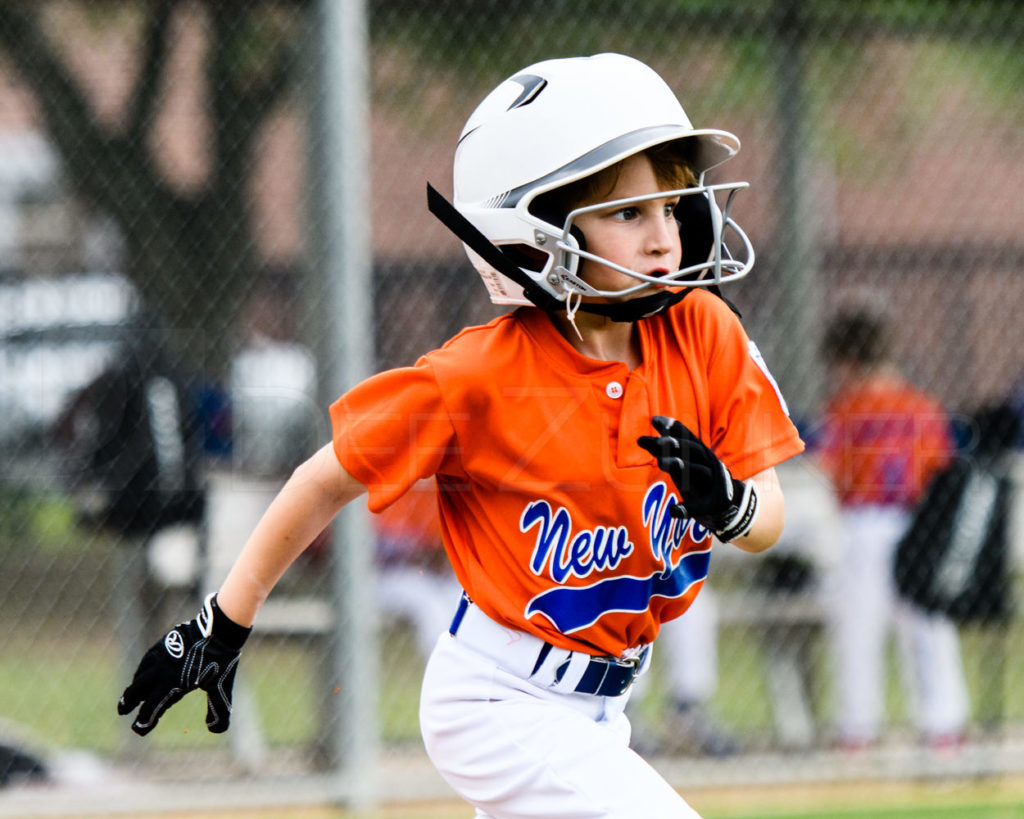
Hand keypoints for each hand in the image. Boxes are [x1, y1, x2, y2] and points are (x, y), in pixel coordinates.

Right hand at [117, 593, 251, 735]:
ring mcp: (161, 655)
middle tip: (122, 711)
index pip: (152, 708)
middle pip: (137, 690)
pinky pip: (148, 659)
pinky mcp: (163, 643)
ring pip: (140, 674)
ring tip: (132, 694)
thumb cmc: (221, 659)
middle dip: (129, 702)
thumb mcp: (221, 687)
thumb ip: (218, 709)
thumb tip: (216, 730)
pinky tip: (144, 671)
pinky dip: (143, 669)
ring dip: (135, 685)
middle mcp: (161, 670)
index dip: (144, 721)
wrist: (220, 628)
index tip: (138, 729)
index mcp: (172, 684)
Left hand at [637, 415, 758, 541]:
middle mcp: (707, 463)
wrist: (729, 505)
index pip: (686, 436)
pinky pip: (700, 505)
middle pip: (691, 450)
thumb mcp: (680, 464)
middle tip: (658, 441)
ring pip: (698, 471)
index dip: (672, 427)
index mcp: (698, 453)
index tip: (655, 420)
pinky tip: (673, 511)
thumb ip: (663, 453)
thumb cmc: (699, 480)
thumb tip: (640, 439)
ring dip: (680, 466)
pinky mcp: (712, 502)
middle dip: (675, 444)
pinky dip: (687, 508)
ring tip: (661, 462)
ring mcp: (711, 482)